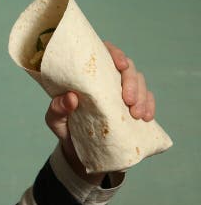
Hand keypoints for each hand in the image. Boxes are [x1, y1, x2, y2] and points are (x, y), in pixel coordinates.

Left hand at [45, 41, 155, 180]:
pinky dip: (150, 106)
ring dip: (142, 96)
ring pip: (140, 81)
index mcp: (87, 74)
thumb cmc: (64, 127)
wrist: (78, 151)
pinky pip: (148, 99)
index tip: (120, 65)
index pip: (103, 53)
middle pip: (126, 67)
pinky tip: (147, 117)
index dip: (115, 53)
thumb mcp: (54, 119)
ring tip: (137, 114)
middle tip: (128, 100)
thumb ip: (57, 109)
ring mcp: (121, 91)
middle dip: (131, 81)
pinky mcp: (132, 106)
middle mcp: (106, 78)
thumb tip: (71, 97)